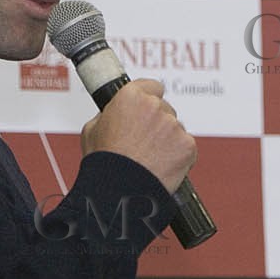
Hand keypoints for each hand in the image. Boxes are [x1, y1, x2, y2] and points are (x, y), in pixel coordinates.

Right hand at [80, 79, 196, 193]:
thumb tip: (114, 112)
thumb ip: (108, 114)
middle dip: (157, 123)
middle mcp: (155, 106)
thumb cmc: (103, 164)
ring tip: (150, 159)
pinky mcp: (187, 145)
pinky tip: (162, 166)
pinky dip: (178, 156)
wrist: (119, 192)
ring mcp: (173, 126)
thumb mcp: (92, 130)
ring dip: (168, 140)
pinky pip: (186, 147)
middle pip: (164, 109)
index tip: (145, 111)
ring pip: (175, 129)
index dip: (148, 99)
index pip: (152, 86)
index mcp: (131, 97)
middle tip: (144, 143)